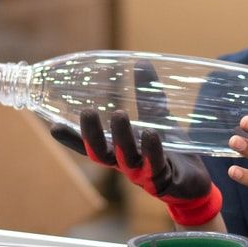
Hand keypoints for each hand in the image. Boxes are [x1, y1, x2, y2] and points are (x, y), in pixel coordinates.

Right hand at [53, 108, 222, 226]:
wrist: (195, 184)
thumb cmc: (169, 150)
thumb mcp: (158, 119)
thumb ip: (148, 95)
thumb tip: (141, 61)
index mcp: (118, 151)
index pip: (90, 145)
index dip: (71, 138)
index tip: (52, 126)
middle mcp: (126, 165)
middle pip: (101, 154)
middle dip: (91, 135)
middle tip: (87, 112)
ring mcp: (144, 175)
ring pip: (126, 160)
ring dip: (121, 138)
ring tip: (119, 115)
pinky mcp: (166, 181)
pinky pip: (156, 166)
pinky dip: (152, 151)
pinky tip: (151, 135)